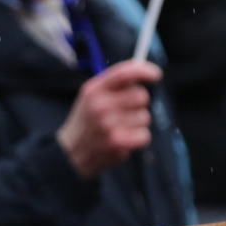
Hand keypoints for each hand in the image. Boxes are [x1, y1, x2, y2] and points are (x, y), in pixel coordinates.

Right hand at [55, 59, 160, 178]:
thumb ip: (113, 84)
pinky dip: (138, 139)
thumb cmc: (86, 123)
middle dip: (139, 104)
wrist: (70, 154)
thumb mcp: (90, 97)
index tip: (155, 74)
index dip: (144, 71)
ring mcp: (109, 125)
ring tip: (121, 128)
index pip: (124, 73)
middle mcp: (101, 105)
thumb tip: (142, 74)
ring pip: (145, 117)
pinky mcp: (117, 142)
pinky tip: (124, 140)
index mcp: (94, 90)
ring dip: (137, 123)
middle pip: (141, 96)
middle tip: (126, 112)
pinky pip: (144, 135)